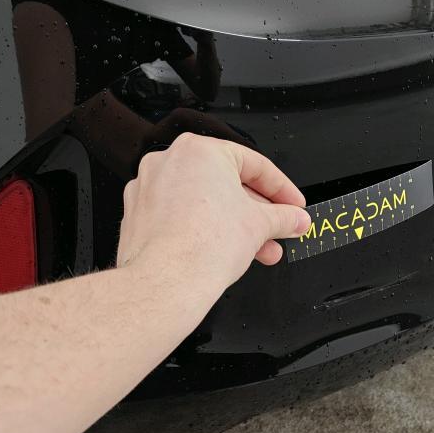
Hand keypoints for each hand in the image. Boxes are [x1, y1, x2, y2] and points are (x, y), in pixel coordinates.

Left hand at [115, 134, 309, 315]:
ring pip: (205, 201)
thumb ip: (284, 218)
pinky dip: (204, 228)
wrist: (167, 281)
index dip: (282, 189)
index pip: (255, 165)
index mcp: (201, 150)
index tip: (293, 206)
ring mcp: (150, 186)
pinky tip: (224, 249)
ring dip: (235, 225)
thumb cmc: (203, 245)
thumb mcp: (261, 225)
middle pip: (228, 184)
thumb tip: (293, 219)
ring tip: (259, 248)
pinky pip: (181, 214)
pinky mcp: (139, 213)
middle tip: (279, 228)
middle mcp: (171, 161)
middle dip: (259, 212)